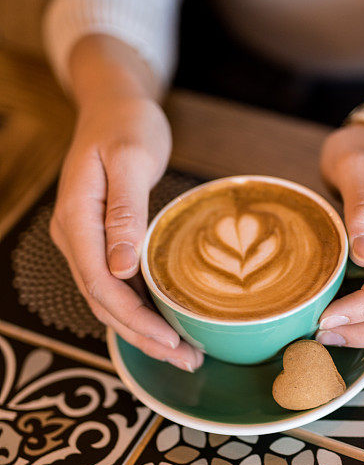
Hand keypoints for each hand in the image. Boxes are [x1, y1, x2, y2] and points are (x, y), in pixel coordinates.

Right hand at [50, 94, 202, 371]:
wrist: (113, 105)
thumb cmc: (125, 124)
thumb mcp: (129, 159)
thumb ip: (124, 212)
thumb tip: (121, 268)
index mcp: (76, 219)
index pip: (101, 285)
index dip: (136, 319)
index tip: (171, 340)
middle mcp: (75, 237)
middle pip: (104, 303)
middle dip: (144, 336)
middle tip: (187, 359)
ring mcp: (86, 242)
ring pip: (110, 300)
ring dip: (143, 330)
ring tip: (183, 352)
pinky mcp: (102, 242)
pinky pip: (118, 286)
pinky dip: (142, 310)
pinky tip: (168, 324)